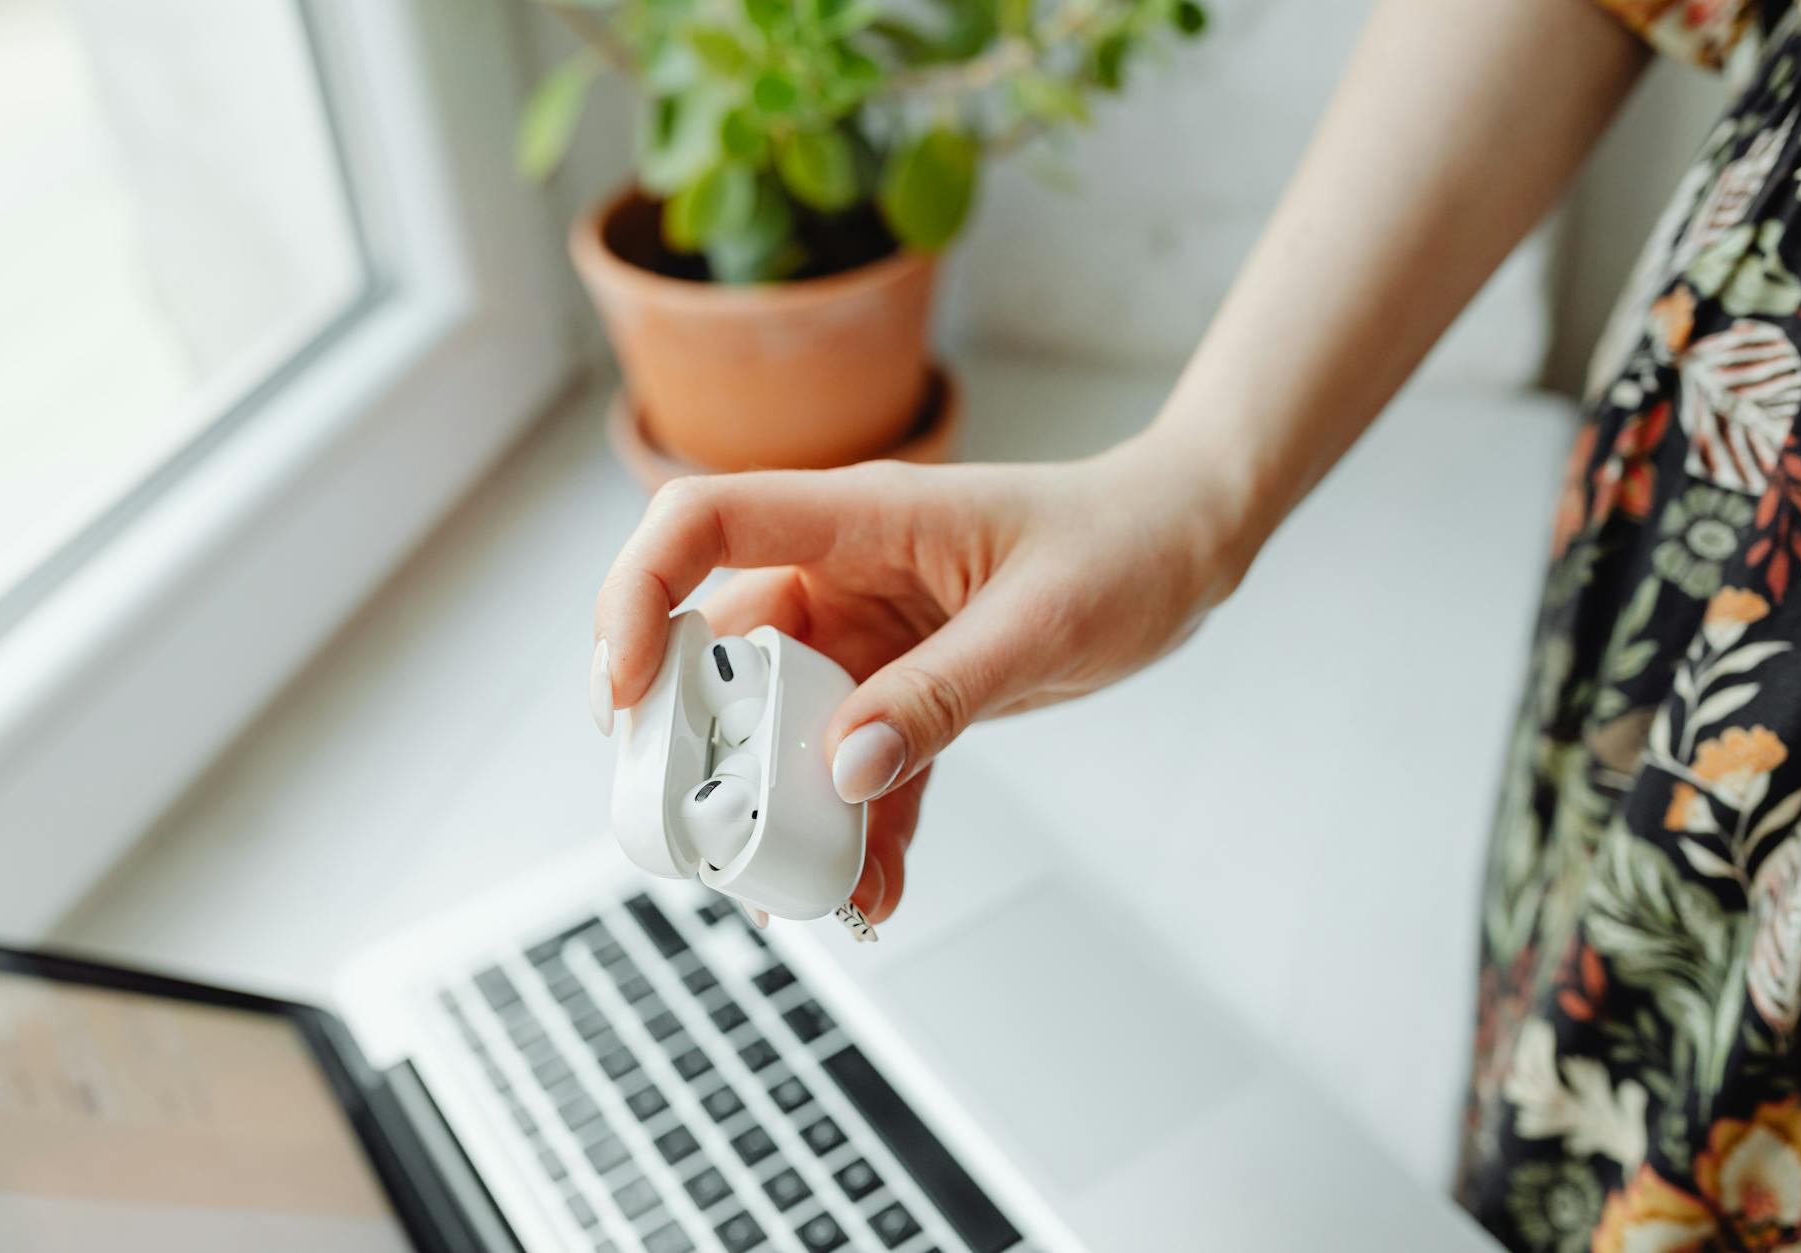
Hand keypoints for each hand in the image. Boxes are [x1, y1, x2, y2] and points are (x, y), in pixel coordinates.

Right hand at [591, 444, 1255, 923]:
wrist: (1180, 550)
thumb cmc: (1120, 546)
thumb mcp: (1039, 623)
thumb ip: (940, 696)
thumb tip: (844, 773)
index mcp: (857, 519)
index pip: (699, 526)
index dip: (635, 598)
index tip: (620, 695)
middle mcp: (840, 575)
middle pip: (720, 653)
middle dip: (703, 748)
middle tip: (711, 833)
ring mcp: (867, 636)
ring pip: (783, 726)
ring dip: (784, 810)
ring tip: (804, 891)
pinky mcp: (902, 689)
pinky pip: (858, 765)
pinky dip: (861, 828)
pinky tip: (876, 889)